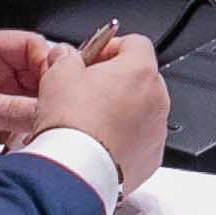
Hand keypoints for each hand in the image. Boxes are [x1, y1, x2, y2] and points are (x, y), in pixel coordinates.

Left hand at [0, 27, 57, 183]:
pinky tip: (38, 140)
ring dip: (45, 114)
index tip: (59, 86)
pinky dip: (37, 132)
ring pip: (39, 100)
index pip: (32, 46)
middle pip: (41, 74)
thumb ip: (9, 108)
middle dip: (52, 91)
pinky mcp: (1, 126)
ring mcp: (0, 100)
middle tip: (60, 111)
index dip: (48, 63)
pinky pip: (30, 124)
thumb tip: (47, 111)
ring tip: (51, 128)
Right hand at [38, 26, 171, 188]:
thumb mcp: (58, 76)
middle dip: (115, 80)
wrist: (76, 171)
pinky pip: (140, 139)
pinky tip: (99, 142)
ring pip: (141, 110)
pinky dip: (124, 138)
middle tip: (86, 90)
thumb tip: (65, 56)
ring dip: (121, 110)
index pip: (135, 43)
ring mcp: (157, 130)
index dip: (110, 47)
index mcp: (140, 71)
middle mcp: (157, 99)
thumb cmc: (72, 125)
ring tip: (89, 121)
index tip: (91, 59)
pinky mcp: (152, 157)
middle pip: (140, 78)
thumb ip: (65, 58)